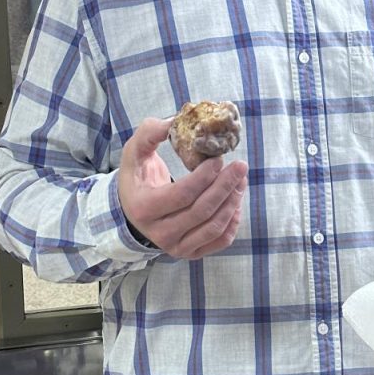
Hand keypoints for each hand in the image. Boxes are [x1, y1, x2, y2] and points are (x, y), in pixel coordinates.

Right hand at [117, 117, 247, 259]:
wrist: (132, 210)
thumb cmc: (137, 177)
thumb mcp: (134, 152)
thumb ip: (149, 133)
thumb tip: (174, 121)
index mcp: (144, 208)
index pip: (182, 195)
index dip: (204, 177)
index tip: (218, 159)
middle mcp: (159, 234)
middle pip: (202, 211)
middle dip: (225, 186)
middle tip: (240, 166)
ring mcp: (176, 247)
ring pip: (214, 227)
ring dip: (233, 201)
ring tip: (241, 179)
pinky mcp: (190, 252)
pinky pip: (219, 240)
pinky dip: (233, 221)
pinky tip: (236, 200)